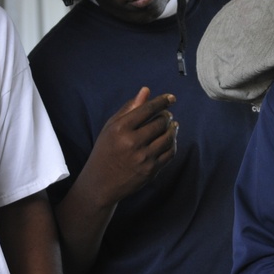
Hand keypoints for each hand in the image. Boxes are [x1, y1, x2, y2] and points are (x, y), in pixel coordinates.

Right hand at [87, 87, 177, 204]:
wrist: (101, 183)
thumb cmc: (105, 151)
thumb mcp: (111, 127)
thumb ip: (129, 108)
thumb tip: (146, 91)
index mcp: (120, 129)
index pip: (147, 109)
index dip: (162, 102)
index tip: (171, 98)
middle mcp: (132, 142)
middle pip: (160, 122)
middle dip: (166, 116)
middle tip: (167, 115)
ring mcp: (143, 158)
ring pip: (168, 137)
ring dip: (172, 129)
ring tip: (171, 125)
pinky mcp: (151, 171)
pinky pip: (170, 153)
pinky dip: (173, 144)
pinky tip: (169, 140)